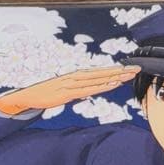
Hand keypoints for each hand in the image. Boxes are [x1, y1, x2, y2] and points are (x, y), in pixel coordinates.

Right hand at [0, 65, 139, 115]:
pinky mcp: (67, 91)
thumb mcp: (65, 92)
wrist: (28, 95)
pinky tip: (111, 85)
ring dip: (113, 77)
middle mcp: (75, 76)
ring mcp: (71, 83)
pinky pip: (88, 89)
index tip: (128, 69)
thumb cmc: (46, 94)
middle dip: (119, 71)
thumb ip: (78, 91)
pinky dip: (101, 86)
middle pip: (102, 73)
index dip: (114, 70)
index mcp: (75, 75)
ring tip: (128, 76)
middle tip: (135, 69)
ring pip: (97, 79)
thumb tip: (89, 92)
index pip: (99, 72)